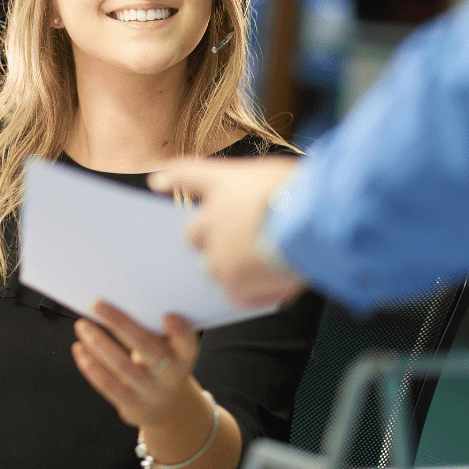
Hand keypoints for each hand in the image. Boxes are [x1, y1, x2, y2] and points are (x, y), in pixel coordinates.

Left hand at [72, 300, 198, 428]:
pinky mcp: (132, 406)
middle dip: (120, 324)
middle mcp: (171, 375)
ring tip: (82, 325)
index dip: (180, 331)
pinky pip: (106, 384)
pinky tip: (79, 348)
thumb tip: (117, 301)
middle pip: (146, 347)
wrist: (166, 408)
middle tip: (98, 305)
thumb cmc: (162, 364)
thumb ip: (153, 329)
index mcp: (183, 356)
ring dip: (97, 342)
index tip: (168, 316)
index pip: (187, 342)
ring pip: (120, 365)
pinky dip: (90, 365)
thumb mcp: (168, 349)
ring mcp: (151, 393)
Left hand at [149, 156, 304, 308]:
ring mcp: (218, 254)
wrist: (311, 221)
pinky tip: (277, 284)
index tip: (158, 183)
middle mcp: (211, 219)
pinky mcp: (233, 284)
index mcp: (221, 183)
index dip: (173, 178)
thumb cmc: (302, 192)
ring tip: (265, 264)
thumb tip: (257, 206)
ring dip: (234, 268)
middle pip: (193, 235)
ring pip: (215, 267)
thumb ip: (257, 190)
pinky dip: (256, 292)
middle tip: (240, 241)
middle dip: (210, 240)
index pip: (187, 174)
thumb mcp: (278, 173)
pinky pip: (238, 294)